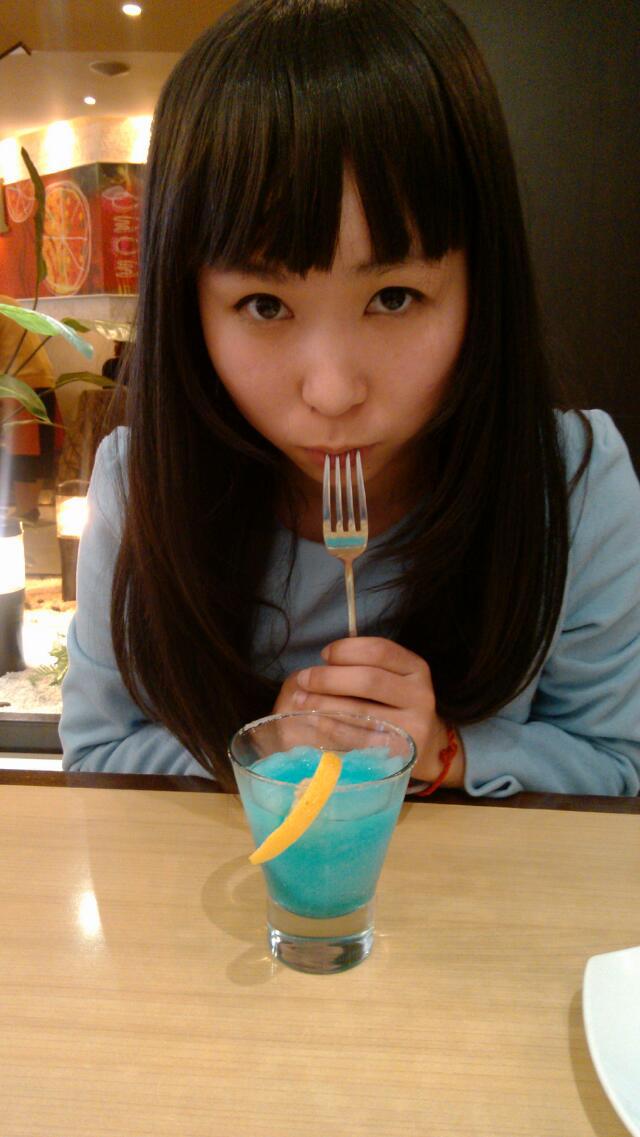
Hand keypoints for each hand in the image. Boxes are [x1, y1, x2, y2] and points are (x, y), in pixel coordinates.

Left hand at [272, 637, 464, 786]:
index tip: (323, 654)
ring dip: (323, 703)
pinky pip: (357, 738)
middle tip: (304, 679)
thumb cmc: (393, 703)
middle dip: (329, 678)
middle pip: (369, 680)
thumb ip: (361, 665)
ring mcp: (412, 726)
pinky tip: (313, 719)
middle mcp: (420, 695)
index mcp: (415, 668)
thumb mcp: (389, 677)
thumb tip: (318, 667)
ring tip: (300, 699)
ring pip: (361, 711)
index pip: (379, 651)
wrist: (423, 744)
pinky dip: (331, 726)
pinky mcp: (398, 753)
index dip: (346, 650)